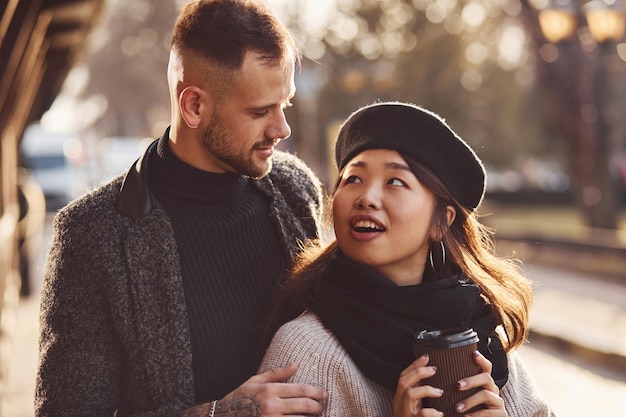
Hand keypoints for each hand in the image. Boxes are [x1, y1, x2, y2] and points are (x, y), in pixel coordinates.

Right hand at [182, 363, 326, 416]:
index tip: (324, 393)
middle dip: (318, 406)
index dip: (317, 392)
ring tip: (315, 416)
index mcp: (270, 391)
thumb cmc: (240, 397)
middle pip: (305, 406)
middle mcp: (272, 406)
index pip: (301, 390)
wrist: (223, 416)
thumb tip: (296, 365)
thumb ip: (277, 374)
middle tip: (322, 406)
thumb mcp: (256, 381)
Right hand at [393, 354, 444, 416]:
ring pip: (409, 394)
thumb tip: (433, 379)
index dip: (414, 365)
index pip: (403, 377)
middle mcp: (398, 406)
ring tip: (439, 392)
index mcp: (400, 400)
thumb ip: (421, 397)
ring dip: (425, 389)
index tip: (427, 356)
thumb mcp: (416, 409)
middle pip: (403, 381)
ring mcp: (404, 414)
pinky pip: (421, 414)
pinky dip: (432, 412)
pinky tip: (441, 414)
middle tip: (435, 369)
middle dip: (418, 371)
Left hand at [453, 351, 506, 415]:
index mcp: (484, 383)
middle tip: (457, 386)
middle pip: (486, 378)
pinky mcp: (501, 414)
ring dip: (469, 401)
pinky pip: (488, 412)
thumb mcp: (463, 396)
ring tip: (457, 408)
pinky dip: (476, 415)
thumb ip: (458, 386)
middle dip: (471, 380)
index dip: (481, 360)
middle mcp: (493, 389)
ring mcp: (498, 401)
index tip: (474, 353)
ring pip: (486, 395)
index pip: (486, 367)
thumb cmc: (469, 409)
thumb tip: (437, 372)